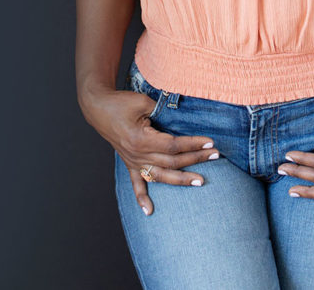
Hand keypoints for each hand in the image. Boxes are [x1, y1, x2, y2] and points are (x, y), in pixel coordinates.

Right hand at [80, 86, 220, 216]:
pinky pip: (136, 184)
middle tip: (215, 155)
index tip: (210, 142)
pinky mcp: (129, 163)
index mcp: (141, 139)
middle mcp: (137, 154)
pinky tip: (148, 211)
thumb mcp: (142, 102)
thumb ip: (162, 111)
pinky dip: (141, 198)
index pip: (173, 145)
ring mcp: (133, 161)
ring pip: (161, 175)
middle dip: (195, 158)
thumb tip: (182, 118)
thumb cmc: (120, 102)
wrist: (97, 107)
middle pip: (171, 161)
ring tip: (200, 181)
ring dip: (181, 180)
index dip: (192, 144)